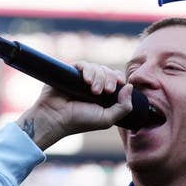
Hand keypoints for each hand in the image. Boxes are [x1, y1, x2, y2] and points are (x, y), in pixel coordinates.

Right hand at [16, 62, 132, 149]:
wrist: (56, 118)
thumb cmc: (79, 121)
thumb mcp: (107, 119)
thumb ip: (124, 107)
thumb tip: (130, 86)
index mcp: (103, 95)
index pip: (116, 79)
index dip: (119, 79)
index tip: (120, 85)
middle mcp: (93, 85)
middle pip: (108, 71)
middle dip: (110, 79)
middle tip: (106, 91)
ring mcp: (81, 79)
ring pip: (97, 67)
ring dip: (99, 77)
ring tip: (93, 91)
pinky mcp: (70, 73)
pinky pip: (83, 64)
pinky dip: (87, 70)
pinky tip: (85, 80)